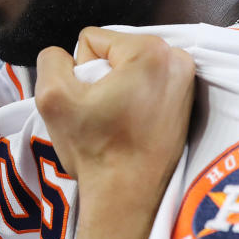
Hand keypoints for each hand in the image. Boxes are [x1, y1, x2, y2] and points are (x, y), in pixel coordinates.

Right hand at [35, 28, 195, 238]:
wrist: (128, 198)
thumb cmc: (96, 150)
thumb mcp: (52, 97)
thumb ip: (51, 59)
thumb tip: (63, 56)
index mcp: (149, 51)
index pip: (91, 40)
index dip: (79, 72)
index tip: (90, 104)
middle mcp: (177, 59)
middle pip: (114, 52)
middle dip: (101, 78)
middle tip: (102, 115)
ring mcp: (187, 81)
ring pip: (129, 68)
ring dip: (116, 89)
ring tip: (116, 122)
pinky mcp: (188, 101)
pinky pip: (146, 85)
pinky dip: (135, 100)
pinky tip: (130, 126)